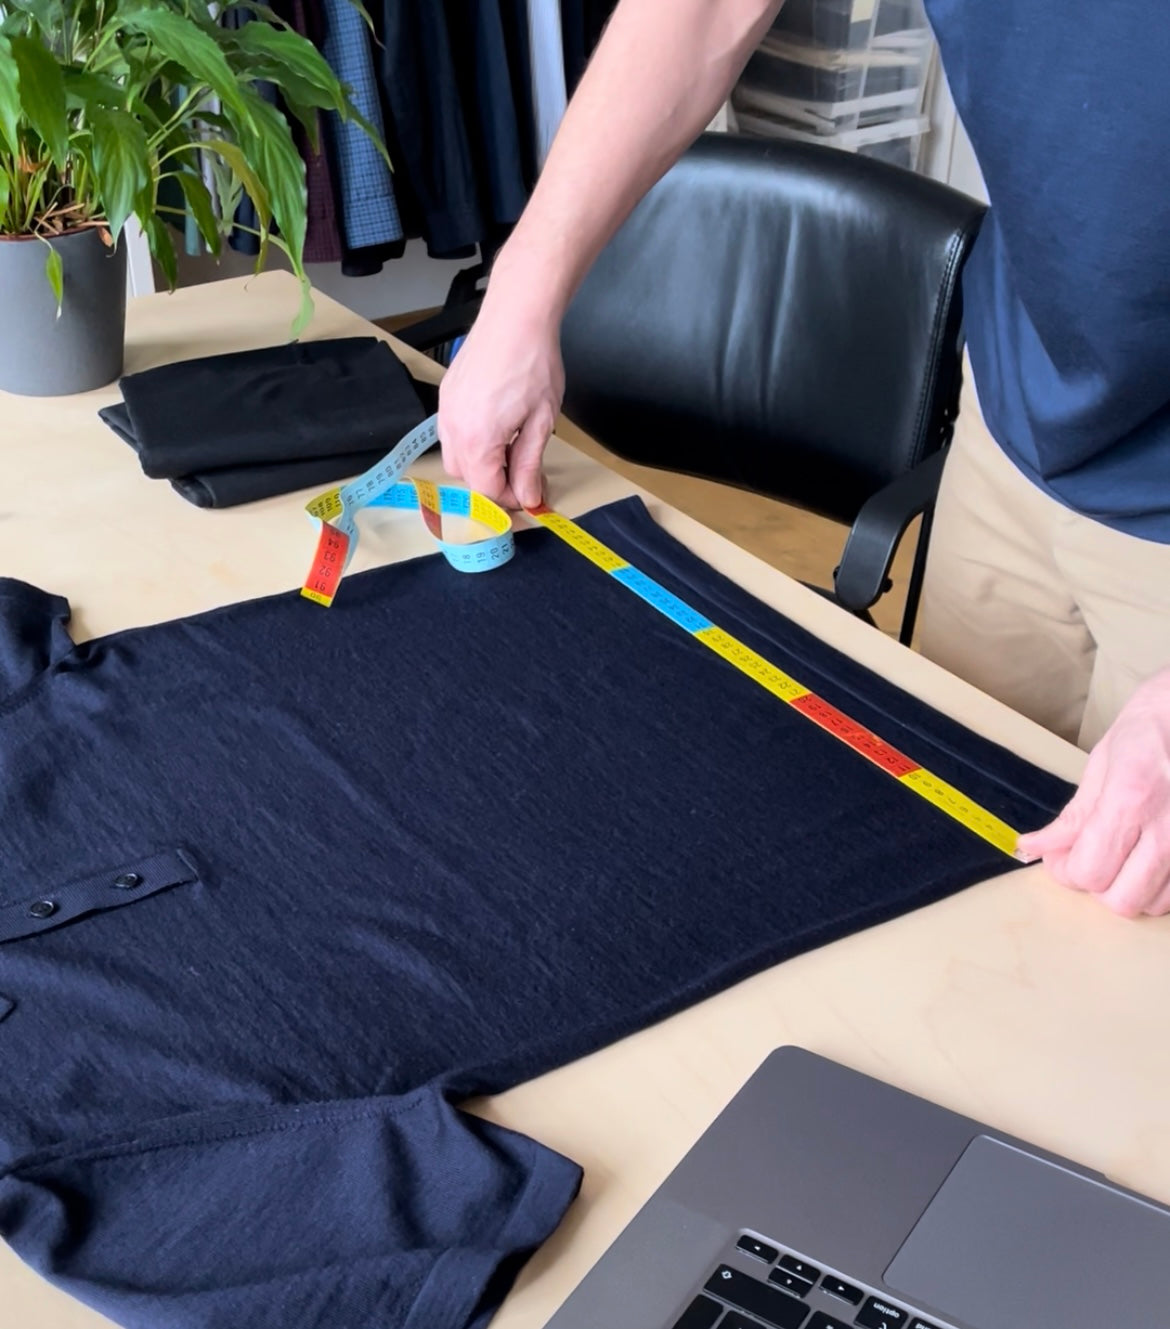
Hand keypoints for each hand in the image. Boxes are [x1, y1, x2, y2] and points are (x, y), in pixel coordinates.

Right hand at [437, 297, 564, 510]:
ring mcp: (446, 410)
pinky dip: (470, 442)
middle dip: (494, 483)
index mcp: (477, 440)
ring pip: (455, 457)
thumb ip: (529, 464)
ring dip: (479, 464)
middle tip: (523, 475)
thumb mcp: (540, 421)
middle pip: (467, 478)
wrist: (515, 317)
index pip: (486, 490)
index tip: (529, 495)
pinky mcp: (446, 396)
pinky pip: (451, 433)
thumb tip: (528, 496)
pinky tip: (494, 429)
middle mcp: (453, 428)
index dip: (510, 499)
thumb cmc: (532, 362)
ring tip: (509, 450)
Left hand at [1017, 668, 1169, 916]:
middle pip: (1121, 900)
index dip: (1066, 871)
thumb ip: (1071, 818)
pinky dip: (1159, 888)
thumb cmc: (1148, 736)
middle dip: (1097, 884)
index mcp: (1129, 801)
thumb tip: (1032, 848)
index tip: (1061, 856)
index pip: (1088, 871)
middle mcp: (1167, 829)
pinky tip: (1148, 861)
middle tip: (1091, 858)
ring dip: (1131, 890)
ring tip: (1124, 858)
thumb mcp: (1101, 767)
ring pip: (1153, 905)